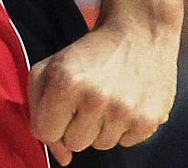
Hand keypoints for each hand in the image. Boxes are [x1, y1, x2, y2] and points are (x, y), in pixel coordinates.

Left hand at [28, 19, 177, 163]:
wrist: (139, 31)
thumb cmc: (90, 52)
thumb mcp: (52, 65)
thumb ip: (38, 107)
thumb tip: (62, 158)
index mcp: (66, 82)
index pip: (45, 132)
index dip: (51, 120)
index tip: (62, 105)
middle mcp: (95, 99)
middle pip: (73, 143)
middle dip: (76, 124)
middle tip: (88, 95)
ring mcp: (124, 112)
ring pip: (100, 145)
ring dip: (101, 126)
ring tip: (109, 96)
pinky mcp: (149, 120)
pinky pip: (125, 143)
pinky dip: (124, 127)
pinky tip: (126, 100)